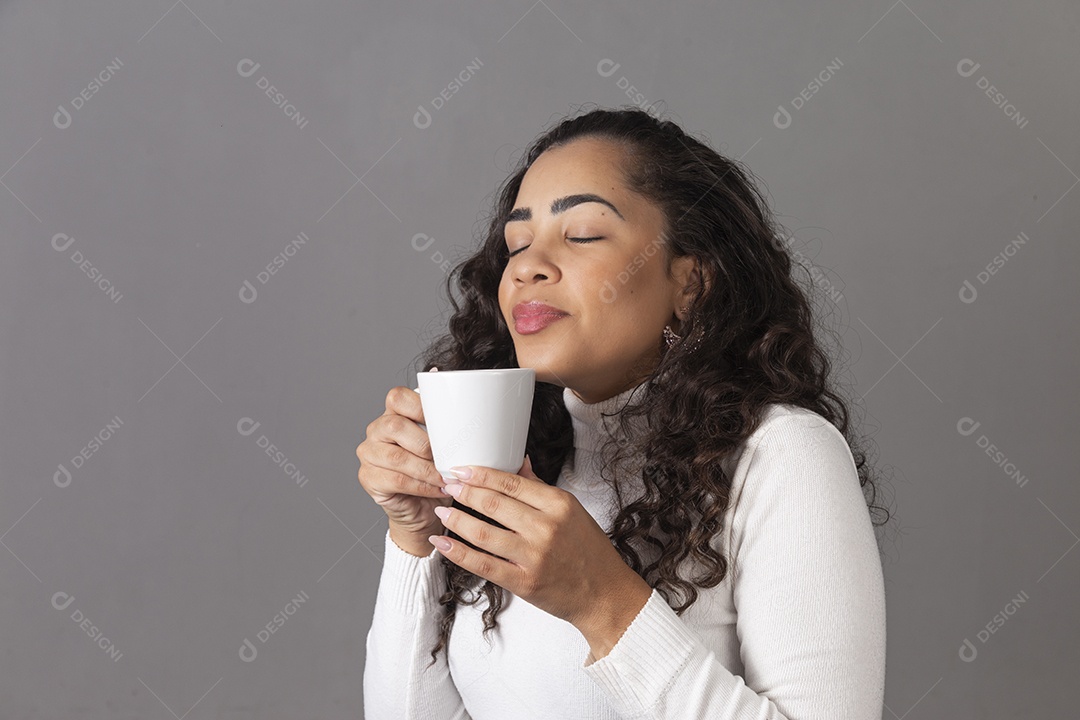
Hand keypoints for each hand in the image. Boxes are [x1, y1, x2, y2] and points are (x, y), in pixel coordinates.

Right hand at [356, 385, 451, 538]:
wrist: (423, 506)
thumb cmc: (435, 471)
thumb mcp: (443, 446)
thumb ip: (447, 430)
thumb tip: (472, 422)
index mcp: (393, 414)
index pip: (398, 397)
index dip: (420, 406)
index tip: (444, 423)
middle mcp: (377, 430)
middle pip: (395, 426)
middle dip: (426, 444)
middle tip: (447, 458)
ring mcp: (369, 454)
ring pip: (397, 457)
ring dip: (427, 470)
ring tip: (446, 478)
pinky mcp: (369, 478)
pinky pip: (397, 480)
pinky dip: (422, 486)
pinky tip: (437, 488)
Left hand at [428, 456, 650, 631]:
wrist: (604, 594)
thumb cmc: (589, 551)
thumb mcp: (572, 511)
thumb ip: (541, 489)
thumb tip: (519, 464)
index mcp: (559, 504)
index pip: (512, 483)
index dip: (481, 475)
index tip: (462, 470)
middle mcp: (546, 528)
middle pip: (494, 504)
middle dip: (465, 492)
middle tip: (447, 485)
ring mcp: (534, 556)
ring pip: (484, 533)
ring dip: (457, 520)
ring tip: (443, 510)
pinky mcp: (524, 582)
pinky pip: (484, 565)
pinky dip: (459, 553)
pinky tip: (443, 543)